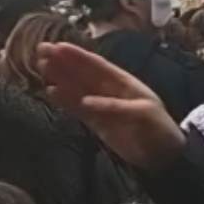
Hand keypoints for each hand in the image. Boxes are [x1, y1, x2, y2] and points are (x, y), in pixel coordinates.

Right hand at [36, 42, 184, 171]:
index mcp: (121, 82)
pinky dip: (63, 99)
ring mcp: (100, 105)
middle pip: (81, 73)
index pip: (95, 65)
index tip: (58, 46)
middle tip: (40, 50)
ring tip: (40, 67)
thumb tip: (86, 102)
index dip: (77, 55)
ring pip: (75, 88)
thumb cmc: (158, 129)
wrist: (163, 157)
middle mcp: (107, 90)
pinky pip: (76, 107)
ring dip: (58, 77)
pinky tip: (50, 91)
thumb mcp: (142, 115)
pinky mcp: (95, 121)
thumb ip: (114, 107)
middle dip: (62, 62)